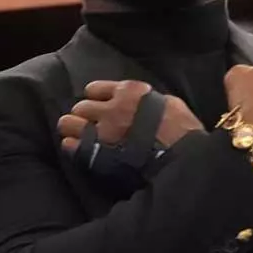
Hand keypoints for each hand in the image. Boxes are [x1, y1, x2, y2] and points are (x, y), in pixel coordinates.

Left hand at [57, 80, 202, 194]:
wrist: (182, 163)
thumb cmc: (184, 135)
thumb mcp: (172, 105)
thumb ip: (150, 100)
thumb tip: (142, 101)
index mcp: (129, 93)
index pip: (95, 89)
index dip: (95, 100)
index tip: (99, 108)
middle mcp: (111, 108)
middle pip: (80, 107)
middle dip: (83, 116)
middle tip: (88, 126)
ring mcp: (101, 131)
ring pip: (68, 123)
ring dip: (72, 129)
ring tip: (77, 137)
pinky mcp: (95, 152)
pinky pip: (70, 145)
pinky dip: (72, 147)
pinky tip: (78, 151)